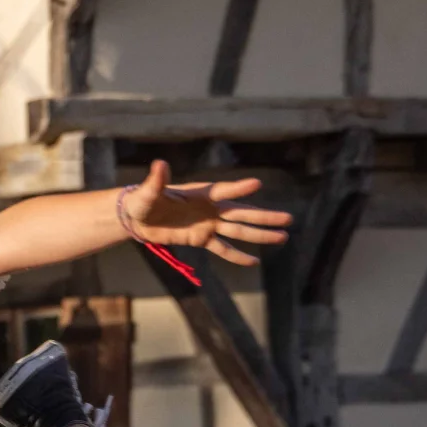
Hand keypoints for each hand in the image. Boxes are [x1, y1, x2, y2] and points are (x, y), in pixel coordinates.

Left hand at [121, 160, 292, 265]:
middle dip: (264, 217)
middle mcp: (209, 208)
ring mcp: (208, 224)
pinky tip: (254, 262)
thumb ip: (156, 181)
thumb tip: (160, 164)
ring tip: (283, 237)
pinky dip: (237, 256)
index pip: (223, 191)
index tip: (257, 184)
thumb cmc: (142, 199)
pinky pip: (223, 249)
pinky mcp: (201, 238)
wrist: (137, 216)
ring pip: (238, 232)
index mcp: (199, 193)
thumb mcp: (147, 191)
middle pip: (241, 213)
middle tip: (289, 218)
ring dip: (260, 235)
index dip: (238, 189)